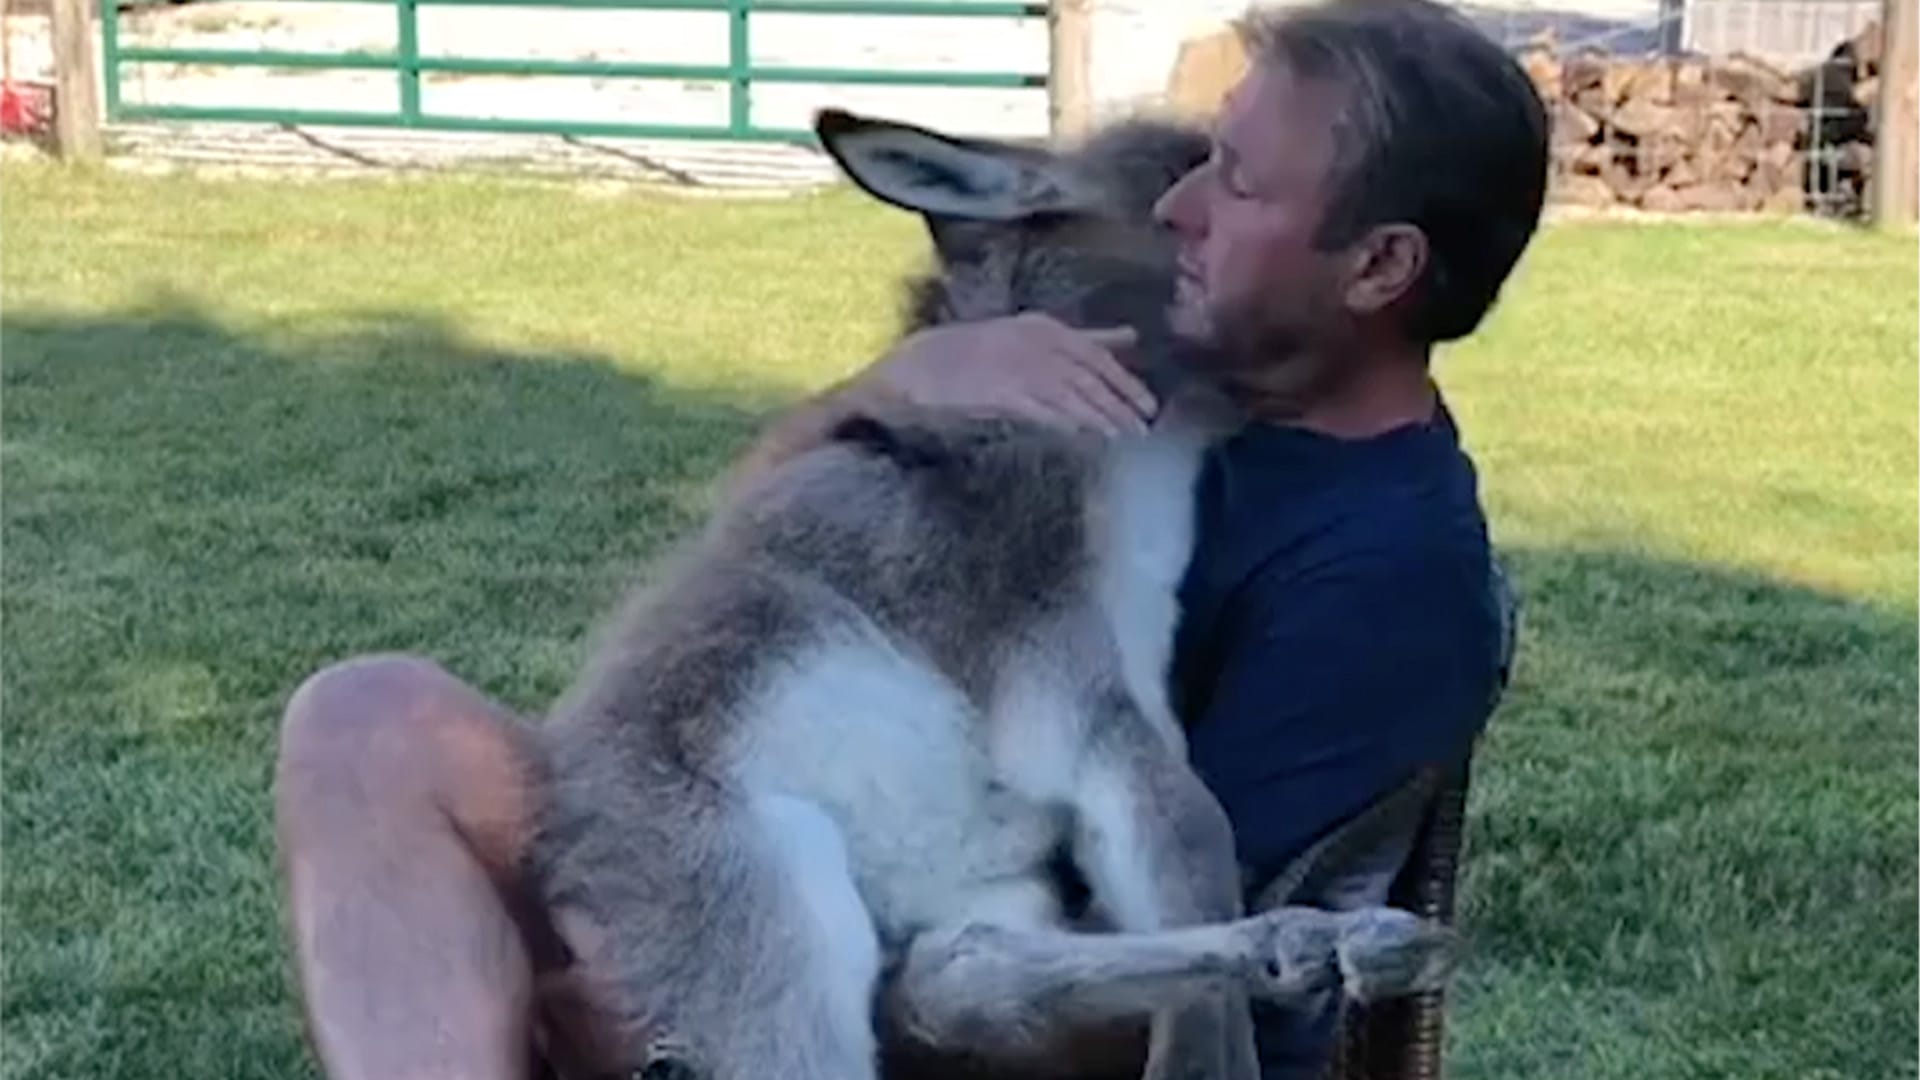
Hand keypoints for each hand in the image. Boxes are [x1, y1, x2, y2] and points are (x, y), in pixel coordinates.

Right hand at [870, 313, 1157, 435]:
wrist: (918, 367)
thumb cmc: (976, 353)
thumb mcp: (1033, 337)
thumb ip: (1085, 337)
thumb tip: (1131, 337)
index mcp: (1043, 327)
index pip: (1096, 353)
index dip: (1125, 380)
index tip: (1148, 403)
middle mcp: (1034, 342)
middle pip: (1088, 375)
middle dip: (1119, 401)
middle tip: (1144, 426)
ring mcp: (1016, 366)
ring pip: (1070, 393)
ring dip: (1100, 416)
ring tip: (1123, 435)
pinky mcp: (999, 391)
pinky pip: (1041, 408)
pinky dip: (1065, 421)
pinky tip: (1084, 435)